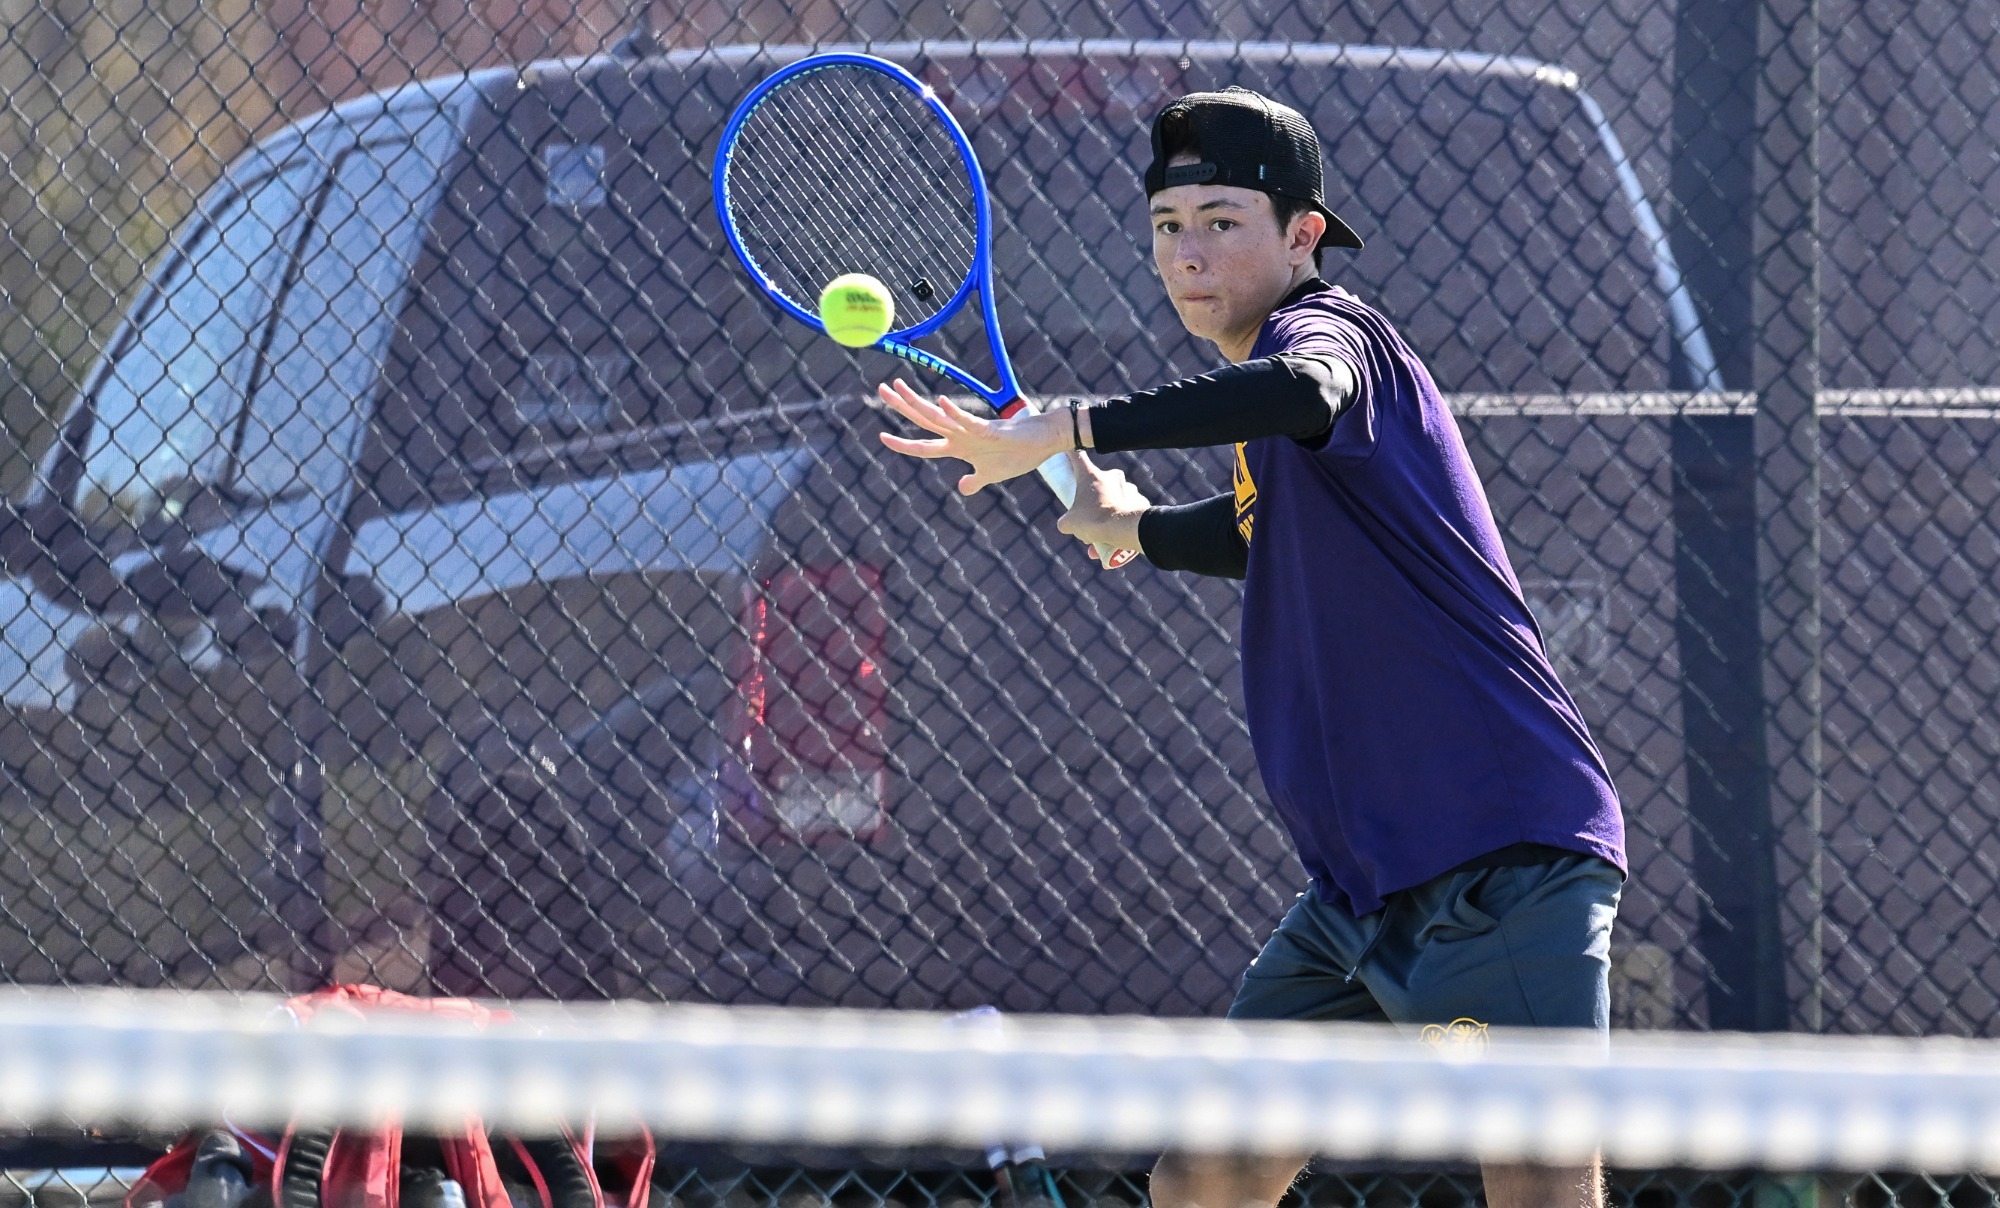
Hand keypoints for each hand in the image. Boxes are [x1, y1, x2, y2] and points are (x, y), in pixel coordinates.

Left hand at [876, 380, 1065, 493]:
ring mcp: (972, 430)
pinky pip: (968, 421)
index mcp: (958, 447)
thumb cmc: (1018, 455)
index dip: (902, 444)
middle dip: (901, 405)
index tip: (881, 436)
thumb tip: (963, 488)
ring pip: (938, 416)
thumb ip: (975, 481)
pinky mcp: (990, 429)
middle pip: (924, 420)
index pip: (924, 446)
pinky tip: (940, 402)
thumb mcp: (991, 475)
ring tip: (897, 387)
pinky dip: (955, 413)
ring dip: (916, 403)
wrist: (1043, 442)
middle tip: (881, 389)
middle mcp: (960, 435)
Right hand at [1057, 453, 1148, 559]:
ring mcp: (1127, 486)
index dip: (1071, 454)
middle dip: (1092, 494)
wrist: (1123, 528)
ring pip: (1114, 493)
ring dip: (1108, 506)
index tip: (1068, 454)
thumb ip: (1066, 521)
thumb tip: (1066, 524)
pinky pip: (1128, 505)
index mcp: (1090, 474)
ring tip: (1103, 526)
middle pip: (1097, 479)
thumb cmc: (1093, 521)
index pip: (1076, 455)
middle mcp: (1110, 475)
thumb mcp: (1070, 523)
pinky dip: (1122, 515)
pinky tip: (1118, 529)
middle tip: (1088, 511)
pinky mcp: (1139, 499)